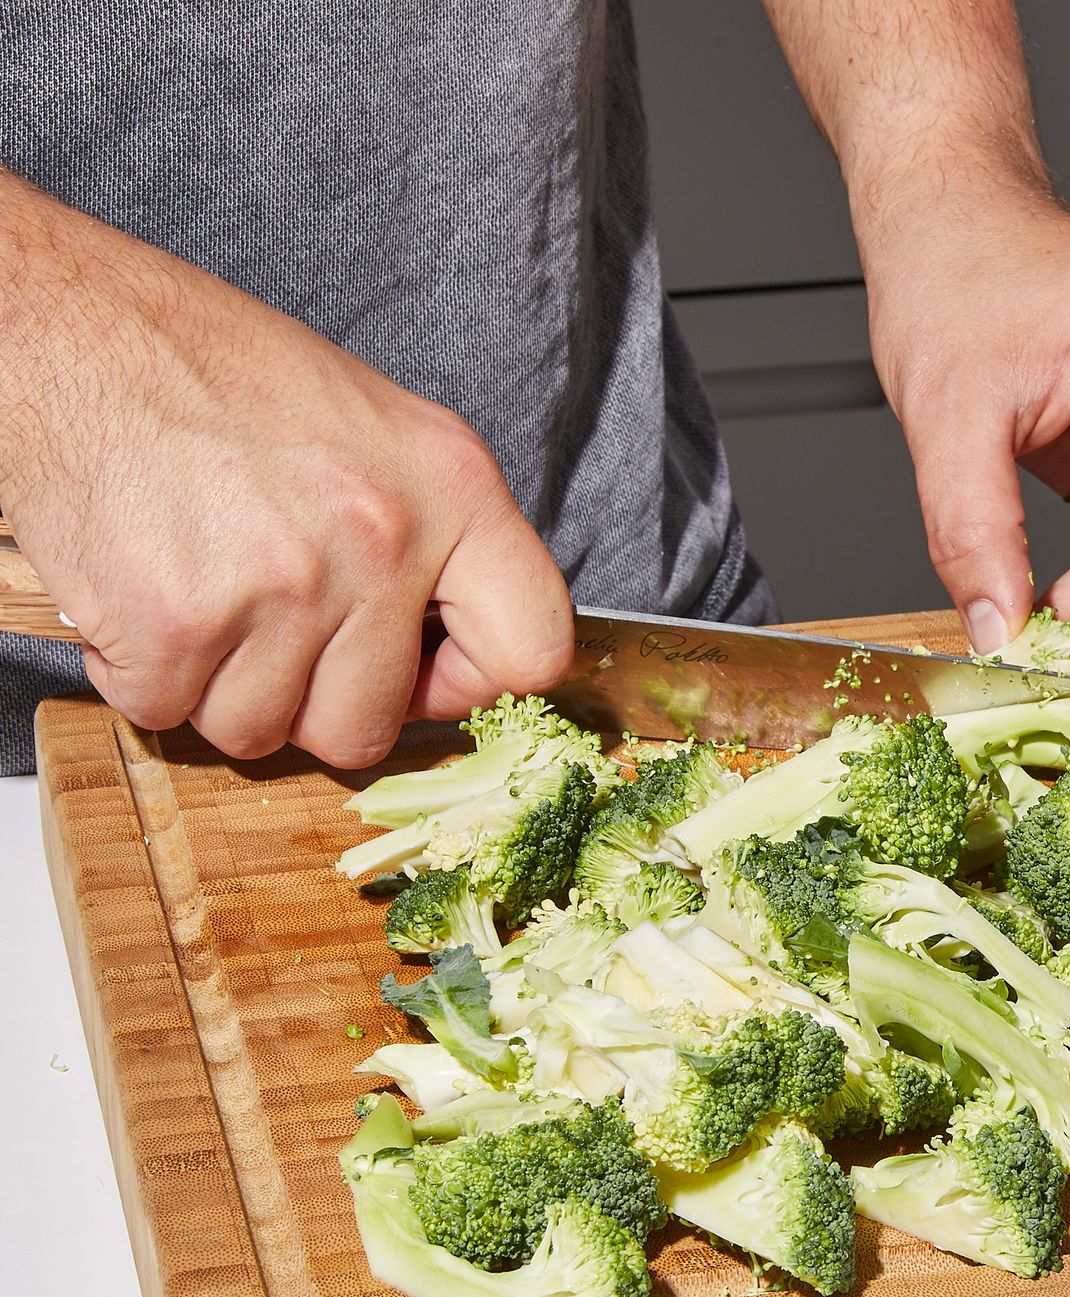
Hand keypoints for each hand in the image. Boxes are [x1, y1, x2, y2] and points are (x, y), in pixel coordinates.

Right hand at [0, 173, 571, 766]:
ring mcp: (282, 588)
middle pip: (370, 726)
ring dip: (221, 687)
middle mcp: (381, 540)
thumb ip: (435, 543)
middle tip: (273, 625)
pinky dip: (141, 673)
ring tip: (204, 591)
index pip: (534, 649)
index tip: (424, 668)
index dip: (472, 683)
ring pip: (262, 733)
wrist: (75, 330)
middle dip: (314, 700)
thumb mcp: (379, 432)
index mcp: (454, 487)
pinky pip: (166, 712)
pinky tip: (145, 592)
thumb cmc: (220, 376)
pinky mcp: (177, 623)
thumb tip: (454, 653)